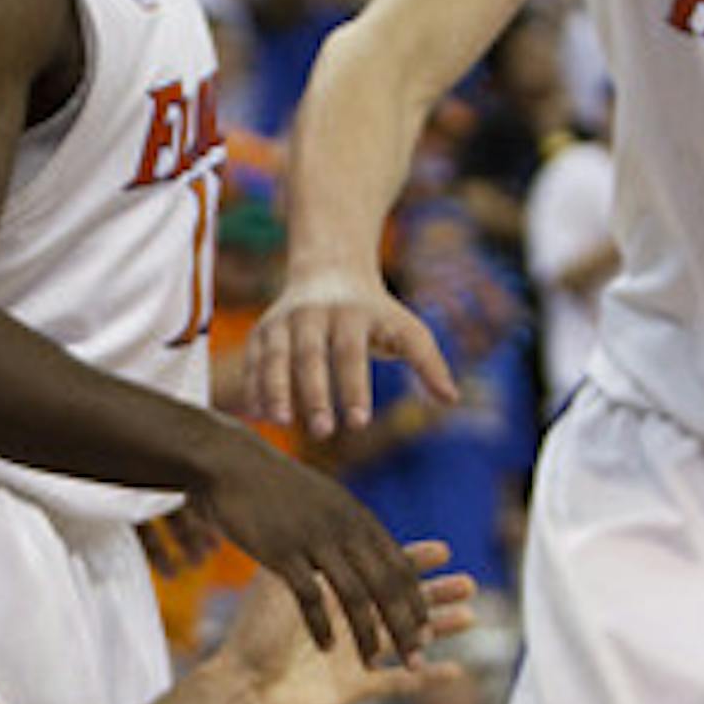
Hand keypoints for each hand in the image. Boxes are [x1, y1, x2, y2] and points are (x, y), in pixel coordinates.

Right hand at [195, 430, 434, 663]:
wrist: (230, 461)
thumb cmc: (275, 484)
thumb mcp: (324, 499)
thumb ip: (348, 525)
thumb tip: (370, 545)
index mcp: (358, 518)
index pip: (400, 567)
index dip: (415, 601)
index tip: (428, 631)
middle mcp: (345, 529)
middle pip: (387, 585)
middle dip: (404, 626)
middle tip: (417, 658)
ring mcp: (314, 539)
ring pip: (354, 595)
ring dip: (367, 633)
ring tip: (374, 663)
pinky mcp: (281, 551)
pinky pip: (310, 597)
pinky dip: (321, 625)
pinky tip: (328, 648)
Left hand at [223, 540, 478, 703]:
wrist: (239, 685)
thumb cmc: (255, 633)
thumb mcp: (283, 584)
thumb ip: (315, 559)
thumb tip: (337, 524)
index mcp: (333, 593)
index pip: (379, 571)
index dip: (411, 562)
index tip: (443, 550)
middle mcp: (347, 623)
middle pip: (400, 603)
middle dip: (434, 593)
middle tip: (469, 583)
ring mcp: (352, 656)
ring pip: (406, 639)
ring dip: (438, 630)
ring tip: (471, 617)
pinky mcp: (352, 689)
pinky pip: (396, 685)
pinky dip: (425, 680)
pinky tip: (454, 671)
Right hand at [248, 272, 458, 438]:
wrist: (329, 271)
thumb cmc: (376, 314)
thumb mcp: (407, 329)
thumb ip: (428, 363)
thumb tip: (451, 398)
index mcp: (350, 314)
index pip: (351, 353)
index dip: (354, 387)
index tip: (359, 422)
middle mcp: (312, 315)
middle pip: (310, 355)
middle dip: (314, 394)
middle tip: (324, 431)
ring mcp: (282, 322)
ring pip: (274, 356)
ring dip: (275, 389)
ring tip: (283, 422)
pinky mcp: (261, 333)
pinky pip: (253, 362)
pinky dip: (253, 388)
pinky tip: (259, 417)